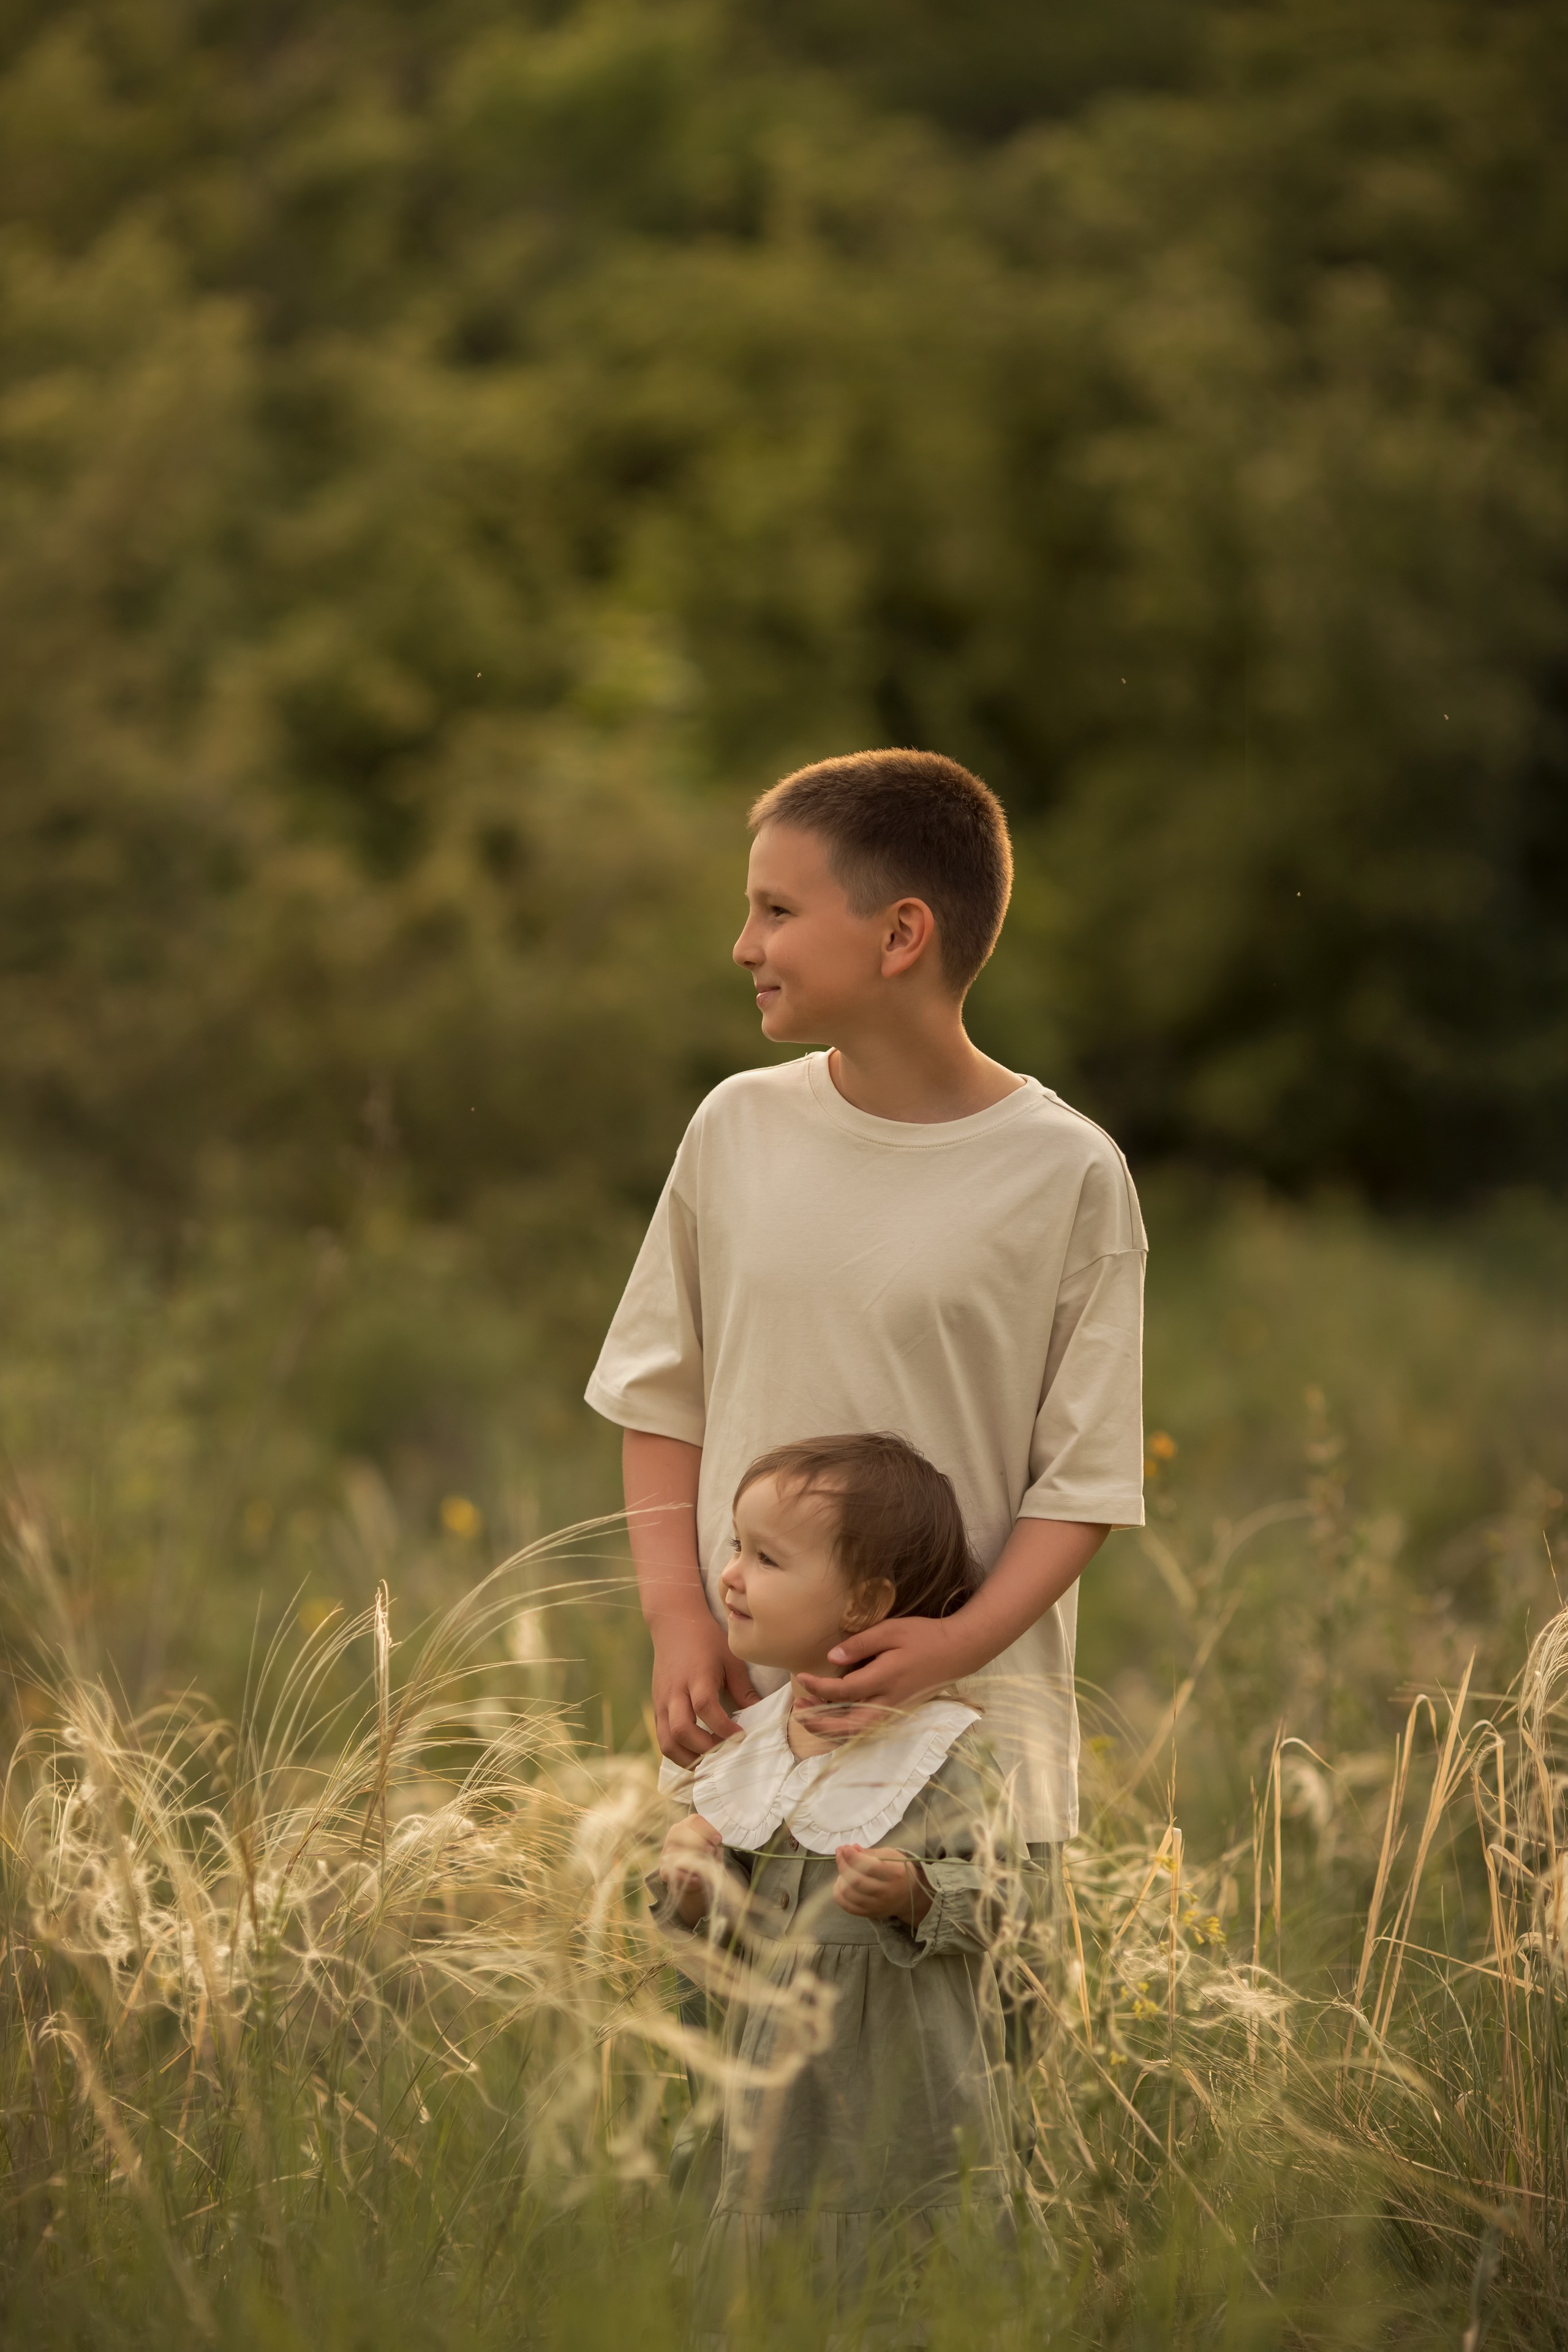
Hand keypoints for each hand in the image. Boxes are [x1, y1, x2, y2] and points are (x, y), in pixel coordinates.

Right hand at [652, 1610, 760, 1766]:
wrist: (674, 1625)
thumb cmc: (707, 1641)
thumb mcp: (731, 1659)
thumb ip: (743, 1690)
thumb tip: (761, 1717)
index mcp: (696, 1676)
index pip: (705, 1707)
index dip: (723, 1727)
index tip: (741, 1736)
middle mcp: (674, 1692)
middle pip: (681, 1730)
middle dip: (705, 1750)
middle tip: (726, 1754)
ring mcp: (661, 1702)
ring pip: (667, 1742)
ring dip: (688, 1759)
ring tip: (711, 1763)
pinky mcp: (656, 1708)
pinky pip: (662, 1738)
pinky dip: (678, 1753)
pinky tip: (697, 1756)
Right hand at [658, 1813, 724, 1925]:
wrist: (697, 1878)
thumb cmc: (706, 1858)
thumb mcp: (714, 1850)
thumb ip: (714, 1846)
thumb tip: (711, 1848)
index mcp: (687, 1826)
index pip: (694, 1821)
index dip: (707, 1830)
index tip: (718, 1840)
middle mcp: (673, 1835)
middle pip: (680, 1830)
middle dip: (698, 1841)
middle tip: (710, 1852)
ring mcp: (666, 1852)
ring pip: (674, 1849)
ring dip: (691, 1858)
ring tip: (704, 1866)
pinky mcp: (664, 1869)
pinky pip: (671, 1869)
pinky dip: (685, 1875)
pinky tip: (696, 1878)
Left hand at [794, 1614, 965, 1714]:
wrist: (958, 1651)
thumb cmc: (924, 1636)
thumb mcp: (892, 1630)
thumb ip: (861, 1644)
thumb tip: (832, 1659)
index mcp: (885, 1679)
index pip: (844, 1692)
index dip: (819, 1688)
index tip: (802, 1677)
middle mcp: (888, 1702)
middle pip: (848, 1726)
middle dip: (819, 1723)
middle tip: (798, 1710)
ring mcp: (894, 1710)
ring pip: (857, 1733)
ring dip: (830, 1729)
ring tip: (809, 1714)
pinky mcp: (897, 1712)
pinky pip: (866, 1728)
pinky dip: (845, 1728)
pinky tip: (833, 1716)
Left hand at [833, 1844, 931, 1927]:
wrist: (911, 1896)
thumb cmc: (900, 1870)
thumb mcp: (891, 1855)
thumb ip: (870, 1853)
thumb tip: (850, 1849)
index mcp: (895, 1874)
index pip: (869, 1867)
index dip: (852, 1857)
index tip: (844, 1848)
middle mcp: (887, 1892)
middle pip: (856, 1881)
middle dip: (843, 1865)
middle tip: (840, 1854)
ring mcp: (878, 1906)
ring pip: (849, 1894)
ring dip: (840, 1878)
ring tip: (843, 1869)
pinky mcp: (870, 1914)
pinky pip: (848, 1907)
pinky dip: (839, 1894)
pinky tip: (841, 1883)